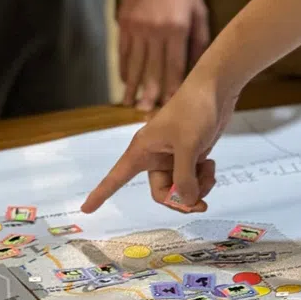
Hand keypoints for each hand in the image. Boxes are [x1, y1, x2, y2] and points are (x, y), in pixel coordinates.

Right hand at [81, 72, 235, 213]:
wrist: (215, 89)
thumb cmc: (194, 110)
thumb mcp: (188, 146)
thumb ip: (185, 177)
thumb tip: (187, 202)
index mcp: (142, 151)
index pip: (116, 178)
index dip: (100, 194)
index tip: (85, 209)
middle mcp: (154, 157)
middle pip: (161, 194)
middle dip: (181, 199)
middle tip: (201, 204)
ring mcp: (172, 158)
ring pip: (181, 189)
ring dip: (198, 187)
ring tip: (209, 172)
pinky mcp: (189, 156)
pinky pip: (193, 180)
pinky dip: (204, 178)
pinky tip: (211, 164)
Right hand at [117, 0, 209, 110]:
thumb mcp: (199, 10)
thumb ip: (199, 39)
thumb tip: (198, 66)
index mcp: (177, 29)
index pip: (175, 66)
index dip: (172, 88)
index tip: (171, 106)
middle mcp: (155, 31)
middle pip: (153, 70)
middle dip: (150, 94)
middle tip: (146, 114)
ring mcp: (137, 28)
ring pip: (135, 64)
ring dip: (133, 87)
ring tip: (131, 105)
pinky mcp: (124, 23)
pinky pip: (124, 52)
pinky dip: (125, 68)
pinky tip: (126, 82)